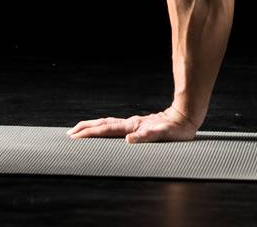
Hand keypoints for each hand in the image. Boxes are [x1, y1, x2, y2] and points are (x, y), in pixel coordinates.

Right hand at [68, 105, 203, 142]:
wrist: (186, 116)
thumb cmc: (176, 128)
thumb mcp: (164, 134)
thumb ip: (148, 136)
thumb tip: (129, 140)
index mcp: (132, 127)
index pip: (106, 130)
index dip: (89, 134)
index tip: (75, 137)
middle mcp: (131, 125)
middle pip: (103, 125)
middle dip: (85, 129)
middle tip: (70, 134)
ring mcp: (134, 124)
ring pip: (108, 124)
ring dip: (93, 128)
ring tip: (80, 131)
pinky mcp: (138, 126)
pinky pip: (117, 127)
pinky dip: (104, 128)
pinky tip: (102, 131)